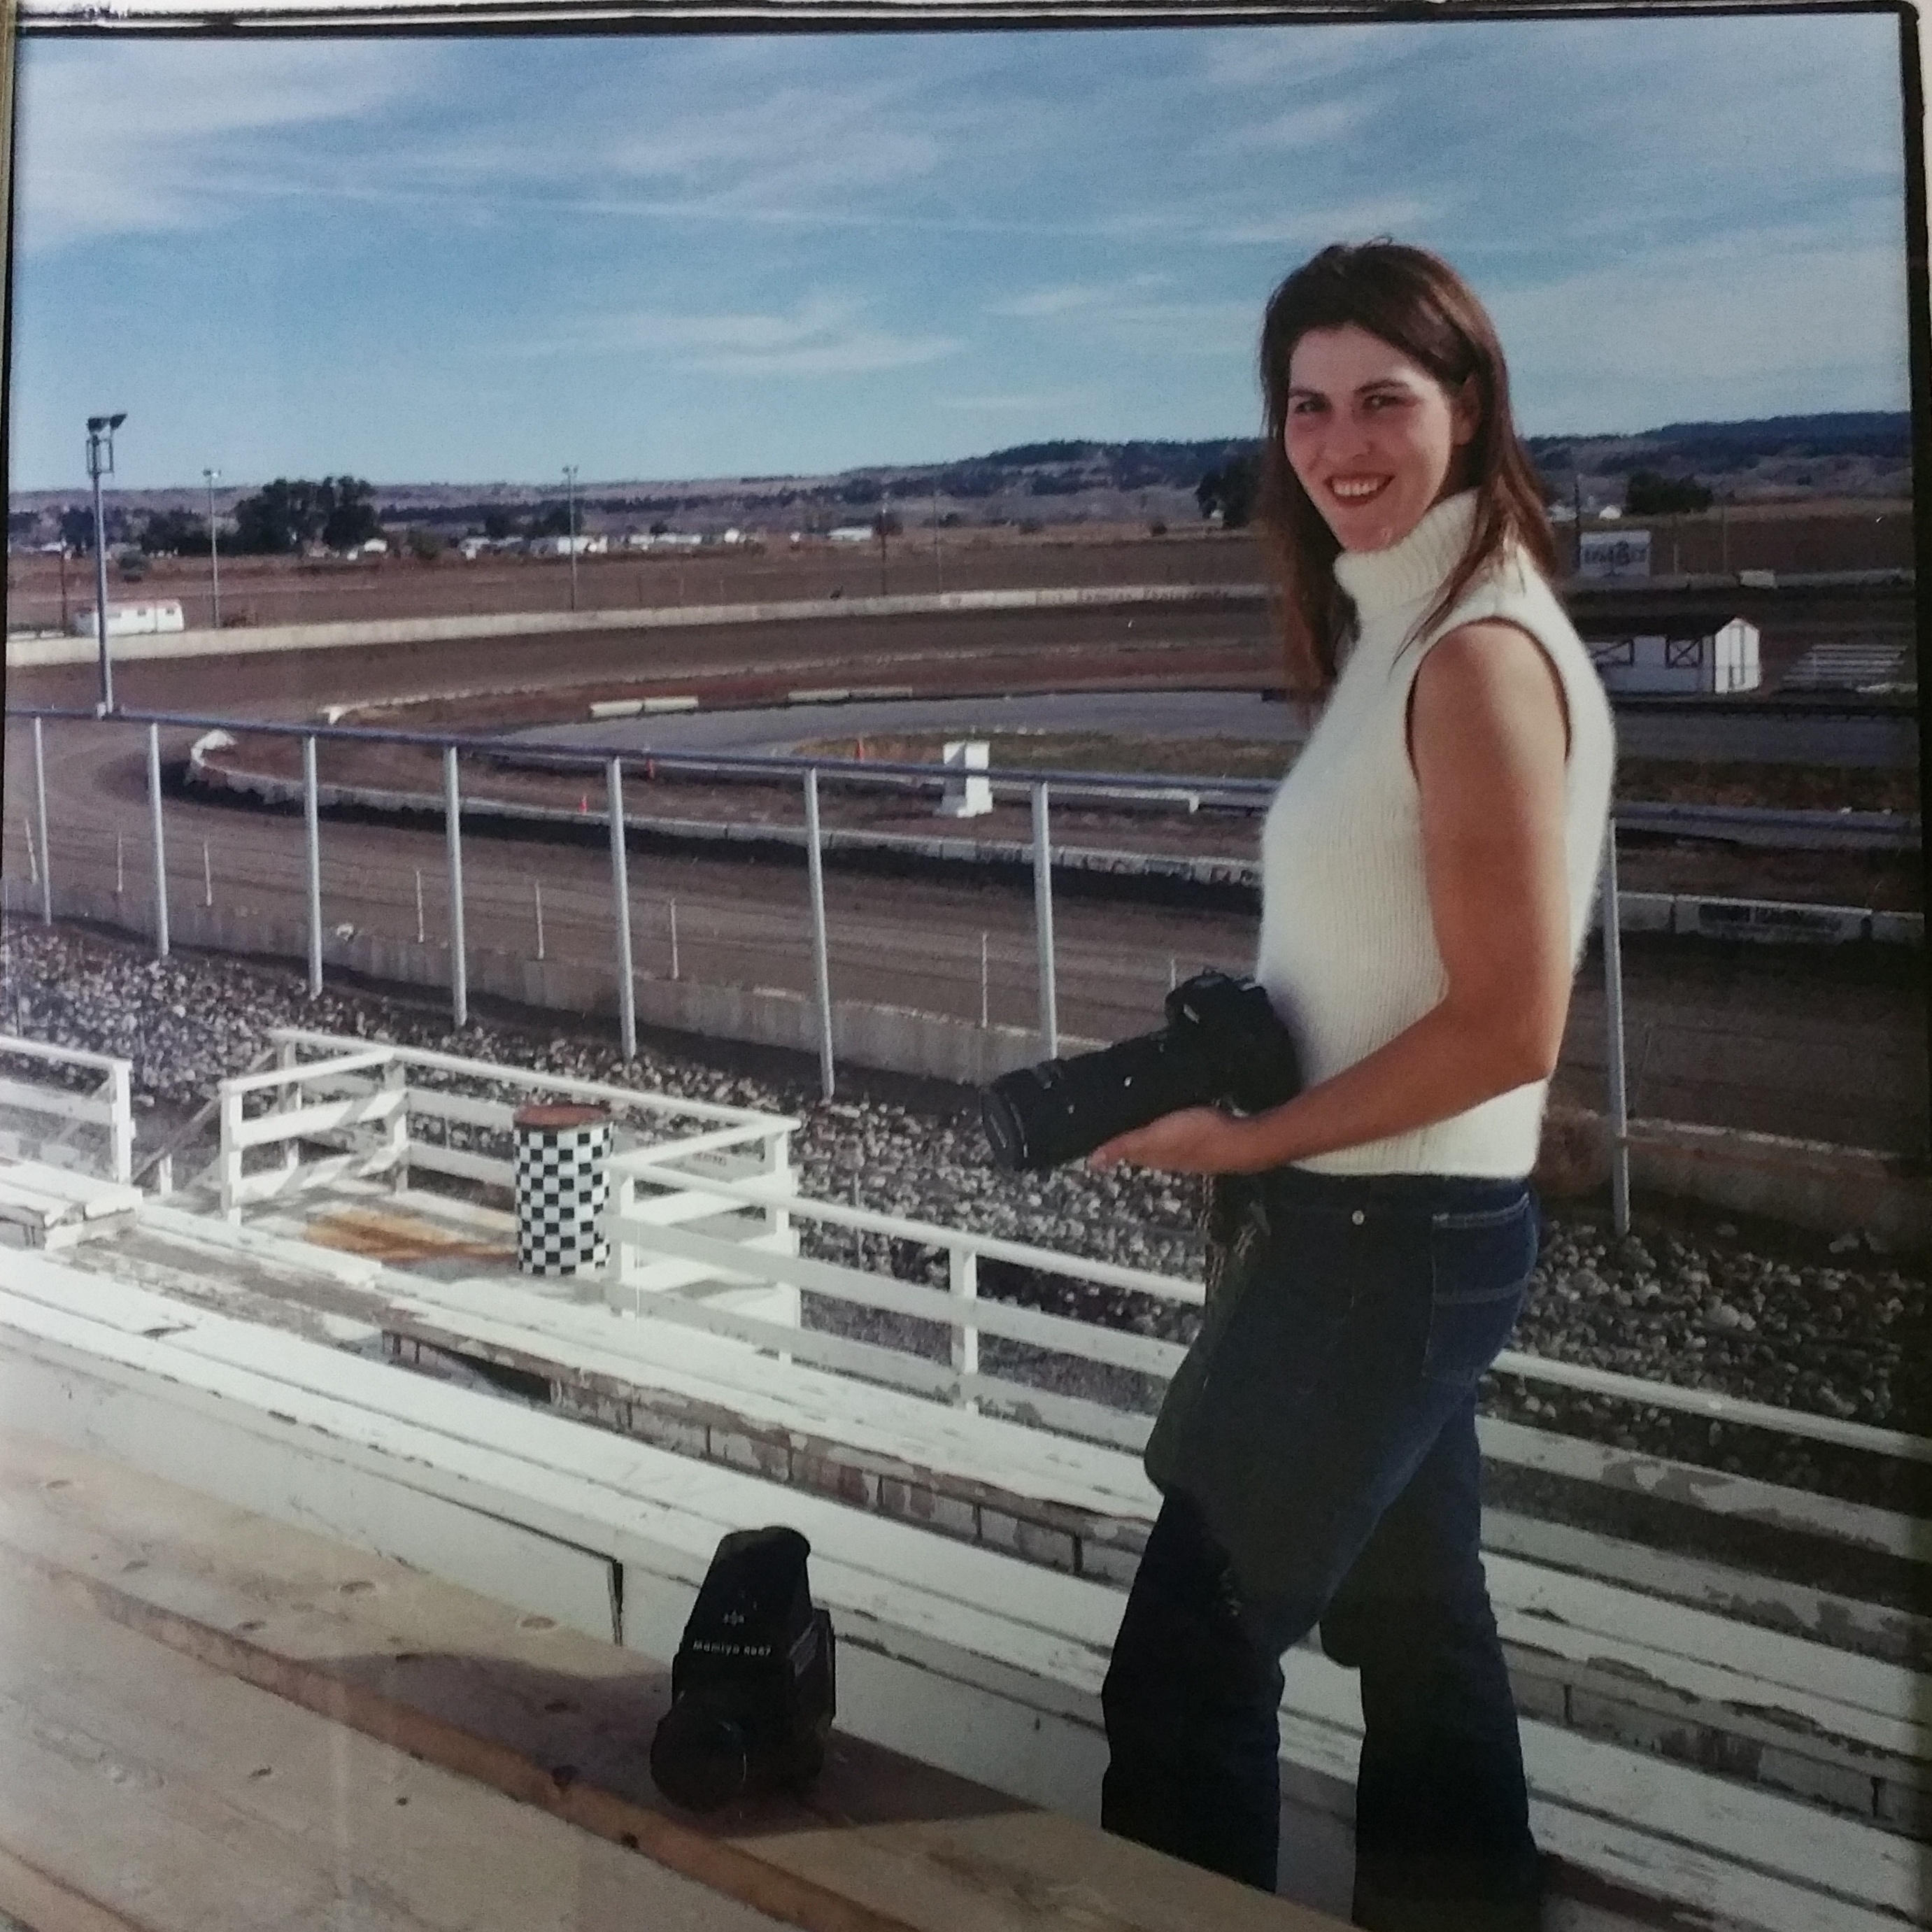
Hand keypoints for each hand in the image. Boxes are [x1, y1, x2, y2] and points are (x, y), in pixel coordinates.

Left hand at [1089, 1106, 1250, 1175]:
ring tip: (1138, 1111)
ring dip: (1150, 1129)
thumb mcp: (1155, 1138)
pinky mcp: (1204, 1138)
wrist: (1242, 1140)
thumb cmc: (1197, 1137)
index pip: (1126, 1152)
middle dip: (1130, 1136)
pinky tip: (1170, 1114)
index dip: (1111, 1144)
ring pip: (1161, 1141)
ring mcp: (1188, 1149)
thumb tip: (1091, 1162)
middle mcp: (1168, 1157)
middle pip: (1142, 1148)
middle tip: (1114, 1116)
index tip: (1096, 1129)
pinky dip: (1169, 1124)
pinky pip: (1178, 1132)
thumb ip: (1125, 1146)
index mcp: (1153, 1156)